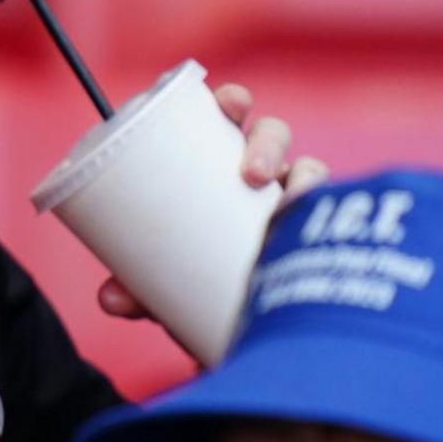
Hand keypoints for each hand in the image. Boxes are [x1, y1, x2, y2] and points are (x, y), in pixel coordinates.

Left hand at [95, 83, 325, 326]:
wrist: (230, 339)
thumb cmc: (195, 290)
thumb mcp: (165, 288)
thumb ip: (140, 291)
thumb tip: (110, 297)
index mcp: (219, 168)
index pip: (230, 120)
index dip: (233, 102)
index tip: (230, 102)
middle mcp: (262, 179)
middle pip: (274, 137)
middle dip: (268, 142)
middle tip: (253, 174)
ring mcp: (292, 206)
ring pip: (310, 175)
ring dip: (307, 182)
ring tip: (289, 208)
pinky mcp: (316, 240)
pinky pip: (332, 224)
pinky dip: (328, 223)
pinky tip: (324, 236)